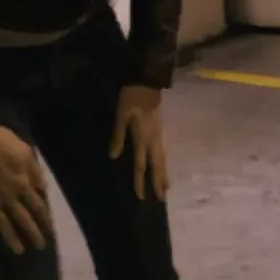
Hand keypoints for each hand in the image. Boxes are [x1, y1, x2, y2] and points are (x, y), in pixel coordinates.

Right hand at [0, 113, 51, 254]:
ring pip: (2, 221)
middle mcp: (7, 195)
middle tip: (41, 246)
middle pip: (23, 216)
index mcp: (22, 184)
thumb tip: (44, 189)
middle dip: (33, 232)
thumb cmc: (2, 141)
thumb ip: (35, 172)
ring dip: (11, 237)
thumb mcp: (26, 153)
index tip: (51, 231)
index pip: (37, 205)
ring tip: (18, 251)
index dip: (45, 218)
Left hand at [109, 84, 167, 200]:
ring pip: (162, 159)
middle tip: (161, 199)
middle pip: (156, 165)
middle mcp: (153, 139)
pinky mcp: (160, 131)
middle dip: (158, 182)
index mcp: (142, 137)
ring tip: (166, 188)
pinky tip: (163, 166)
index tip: (141, 197)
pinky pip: (163, 152)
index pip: (140, 165)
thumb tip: (113, 156)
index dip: (140, 181)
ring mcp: (159, 135)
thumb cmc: (131, 97)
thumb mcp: (120, 115)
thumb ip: (118, 135)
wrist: (148, 81)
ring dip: (164, 174)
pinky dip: (164, 163)